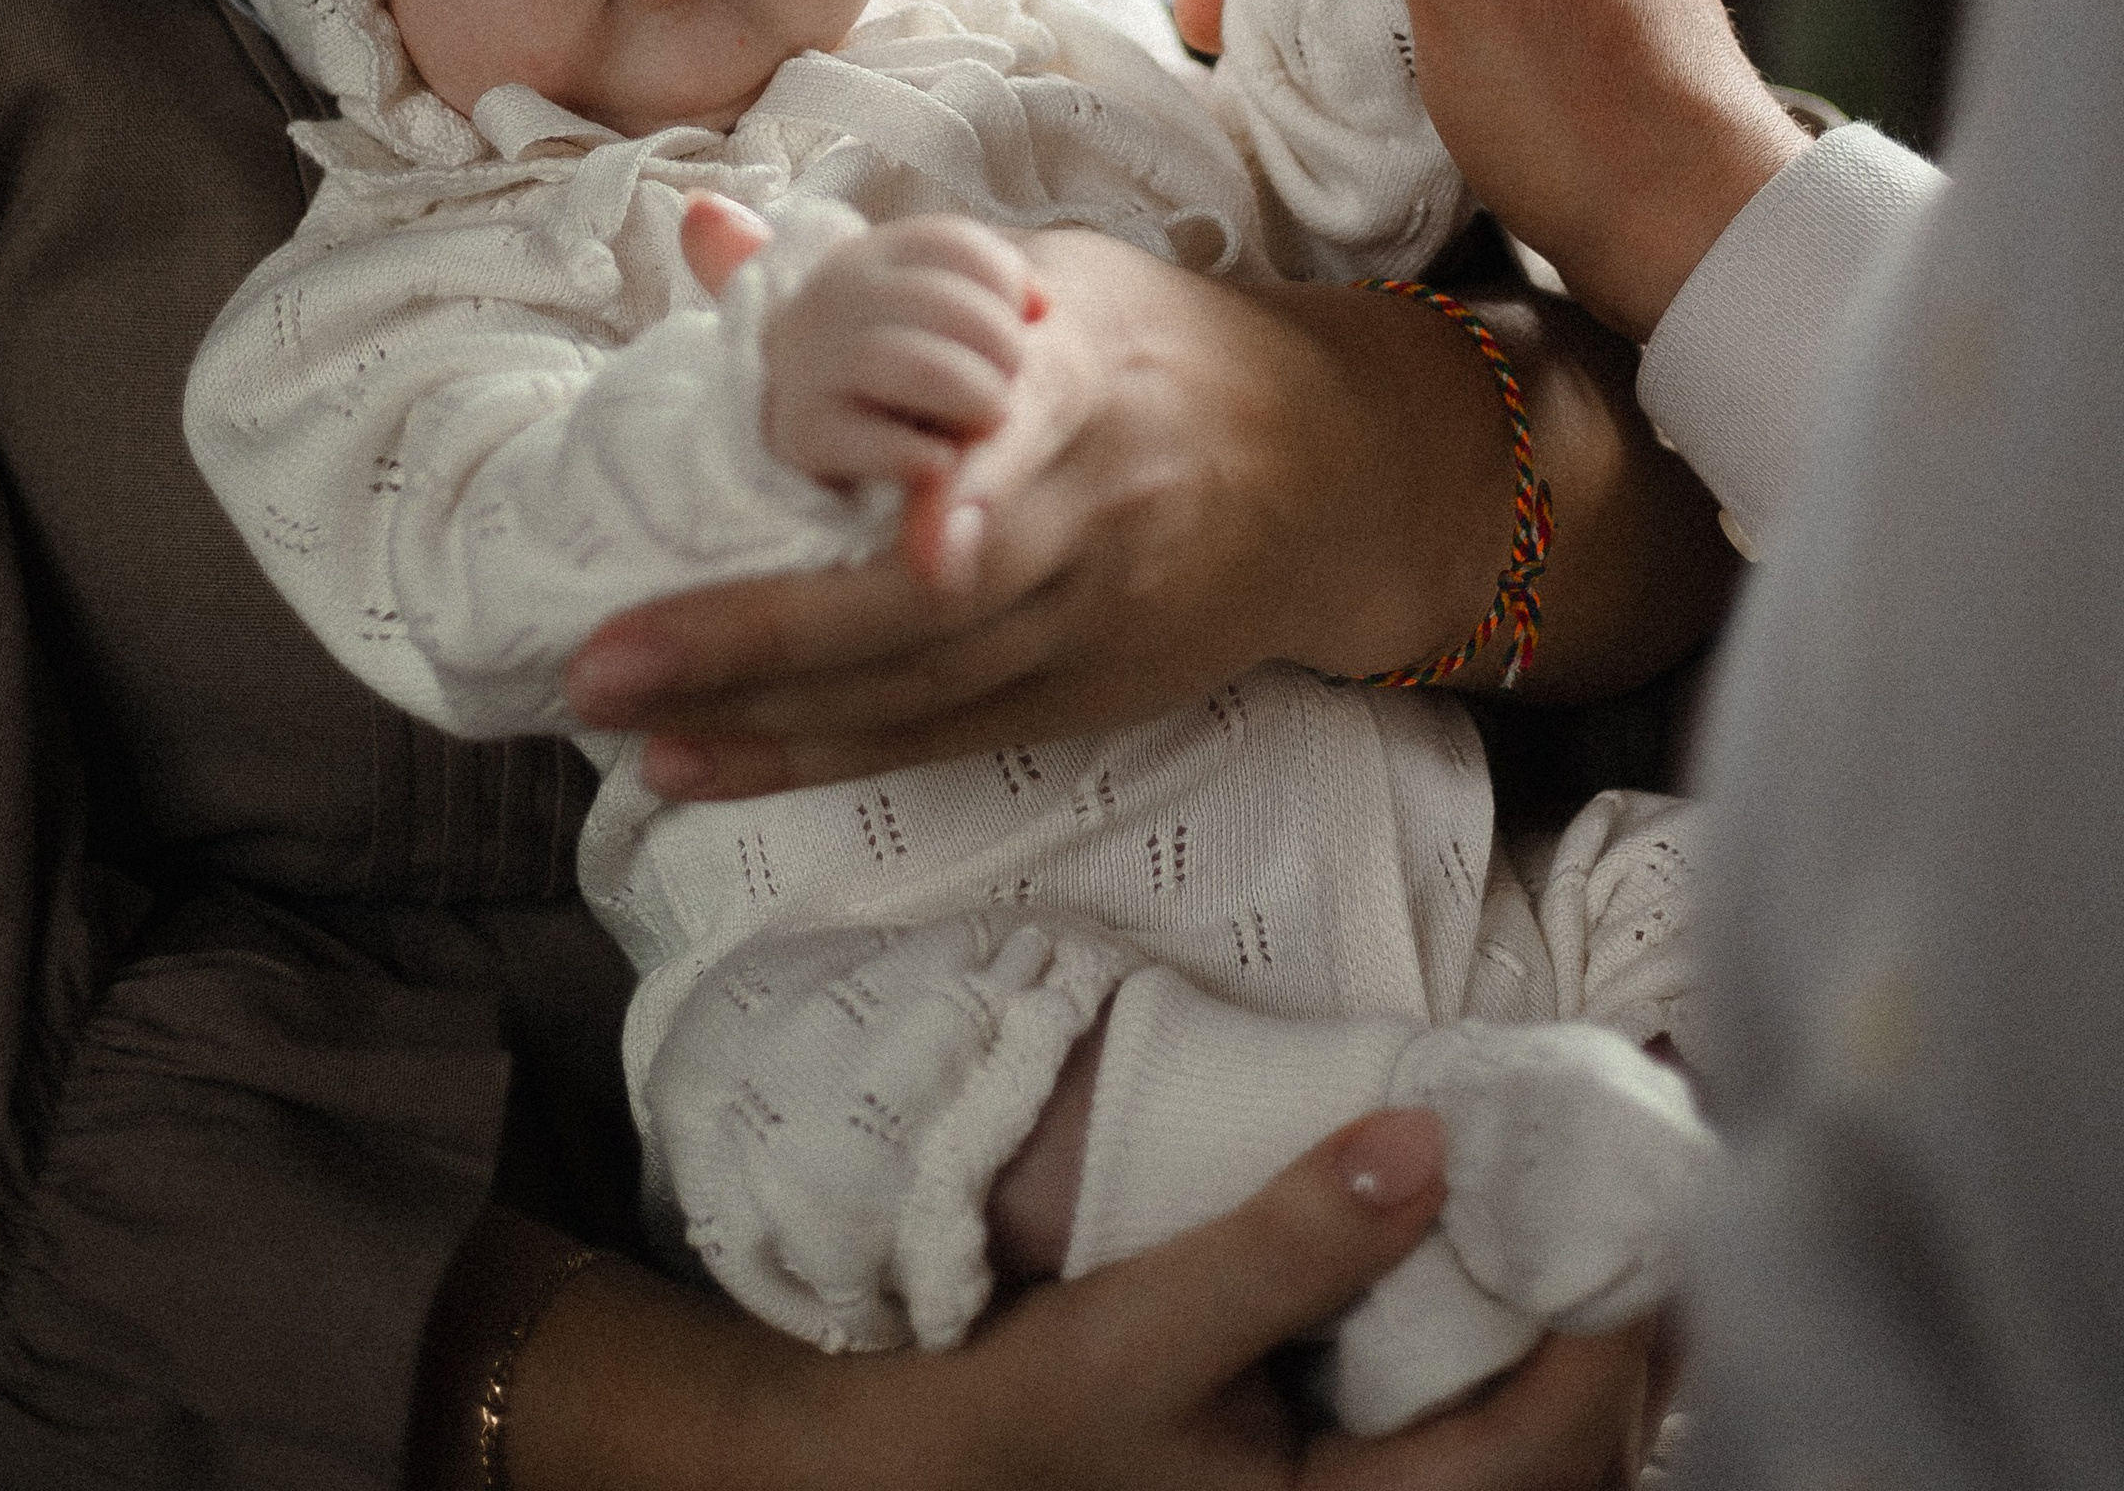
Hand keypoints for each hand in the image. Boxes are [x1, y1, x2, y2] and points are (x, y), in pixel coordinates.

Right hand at [494, 1111, 1675, 1488]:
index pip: (1535, 1451)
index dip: (1610, 1333)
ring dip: (1591, 1369)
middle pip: (1566, 1475)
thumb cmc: (1022, 1424)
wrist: (926, 1488)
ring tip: (1628, 1245)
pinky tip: (1537, 1307)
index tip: (1647, 1205)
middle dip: (1631, 1347)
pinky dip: (1531, 1391)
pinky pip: (1479, 1464)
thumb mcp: (1141, 1328)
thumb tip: (1425, 1138)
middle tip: (1667, 1205)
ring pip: (1535, 1481)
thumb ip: (1286, 1243)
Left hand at [573, 227, 1486, 794]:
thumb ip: (873, 269)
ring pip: (916, 688)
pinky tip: (697, 762)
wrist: (1335, 473)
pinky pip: (929, 737)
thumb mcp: (1041, 271)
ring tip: (625, 720)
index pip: (1023, 435)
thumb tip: (704, 228)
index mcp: (1078, 382)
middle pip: (929, 601)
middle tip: (607, 655)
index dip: (972, 491)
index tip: (916, 534)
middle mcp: (1087, 516)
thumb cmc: (1154, 348)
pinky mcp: (1079, 697)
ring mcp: (1086, 624)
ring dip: (762, 717)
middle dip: (762, 635)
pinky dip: (810, 755)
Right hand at [758, 212, 1048, 475]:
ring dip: (966, 392)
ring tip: (990, 416)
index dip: (1008, 283)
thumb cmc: (907, 368)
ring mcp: (810, 360)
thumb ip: (1002, 300)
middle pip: (932, 299)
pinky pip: (866, 438)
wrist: (809, 425)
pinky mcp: (802, 431)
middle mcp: (835, 294)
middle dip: (996, 342)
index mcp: (875, 254)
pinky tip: (944, 461)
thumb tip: (1043, 306)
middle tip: (1009, 380)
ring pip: (898, 360)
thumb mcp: (950, 321)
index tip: (1027, 321)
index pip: (952, 243)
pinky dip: (919, 453)